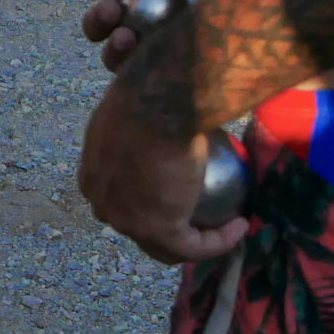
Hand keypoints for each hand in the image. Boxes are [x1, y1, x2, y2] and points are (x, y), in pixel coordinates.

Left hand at [78, 80, 248, 264]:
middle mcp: (103, 200)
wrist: (162, 99)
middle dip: (167, 224)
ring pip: (163, 244)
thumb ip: (141, 102)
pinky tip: (240, 225)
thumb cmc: (150, 87)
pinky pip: (193, 246)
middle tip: (202, 210)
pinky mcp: (158, 230)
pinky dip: (219, 240)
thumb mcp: (136, 95)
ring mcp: (127, 219)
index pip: (120, 194)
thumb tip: (153, 89)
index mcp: (94, 170)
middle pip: (137, 224)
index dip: (148, 197)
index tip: (183, 187)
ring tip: (225, 224)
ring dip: (197, 239)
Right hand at [82, 0, 240, 73]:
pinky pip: (178, 74)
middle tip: (123, 33)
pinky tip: (173, 53)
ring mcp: (171, 48)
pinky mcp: (198, 59)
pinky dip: (170, 69)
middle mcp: (143, 33)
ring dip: (137, 64)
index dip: (97, 23)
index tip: (110, 10)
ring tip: (141, 45)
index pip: (99, 28)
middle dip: (112, 48)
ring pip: (143, 73)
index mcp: (124, 9)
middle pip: (115, 56)